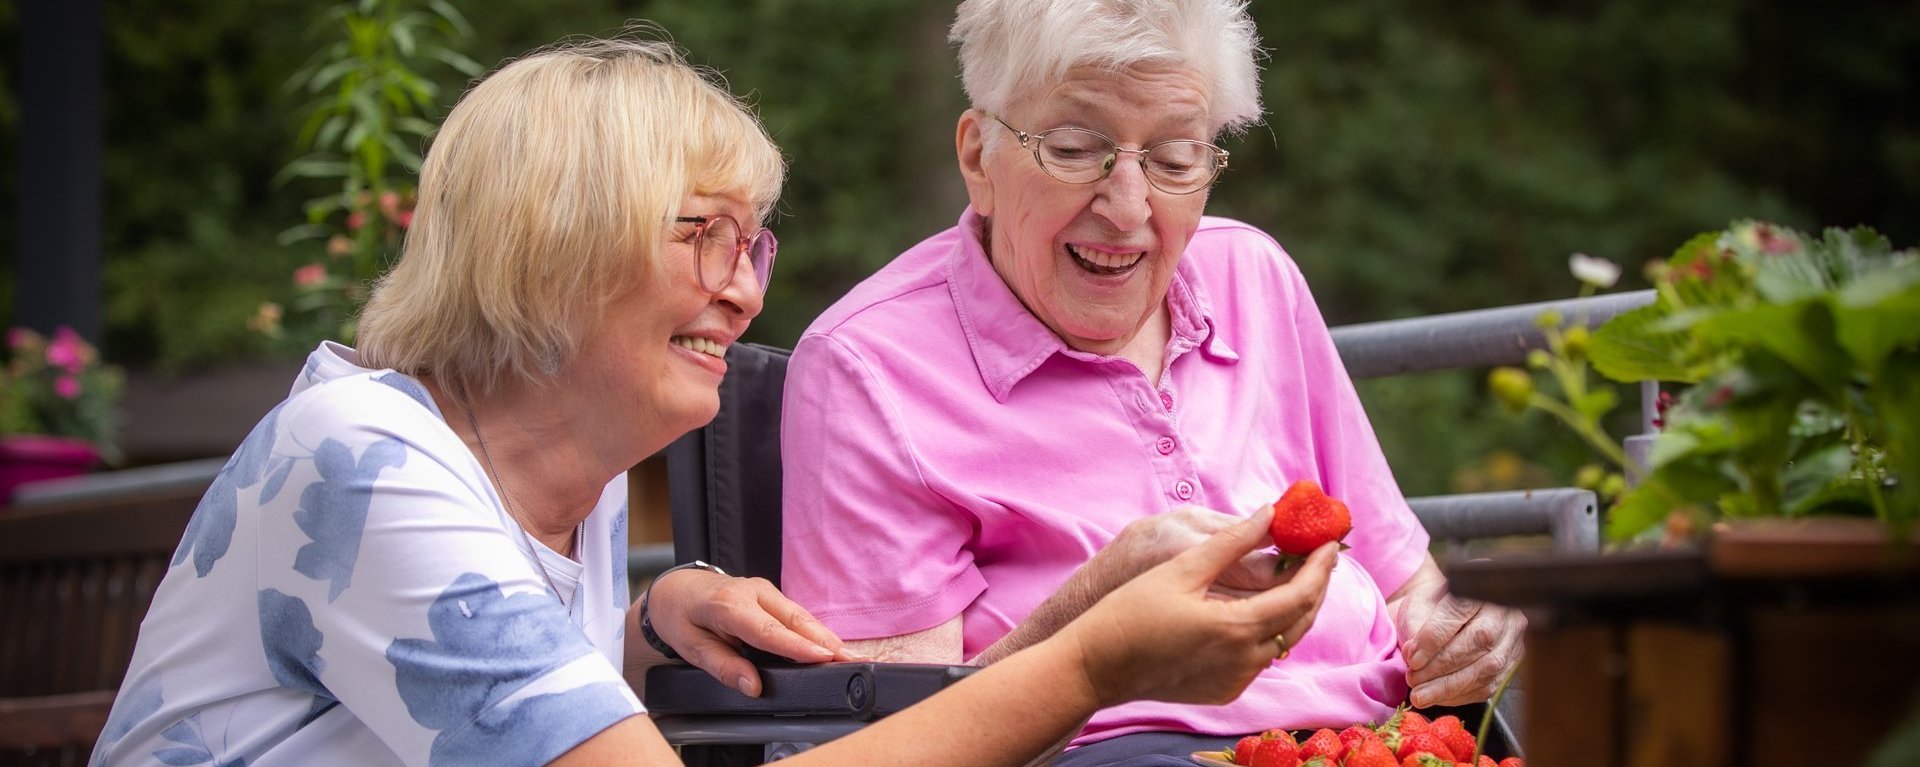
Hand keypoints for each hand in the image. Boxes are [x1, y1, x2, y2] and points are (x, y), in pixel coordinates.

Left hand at [639, 569, 863, 696]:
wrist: (676, 589)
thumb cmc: (680, 617)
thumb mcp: (689, 646)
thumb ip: (722, 665)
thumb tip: (752, 686)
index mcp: (728, 604)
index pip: (768, 630)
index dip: (797, 645)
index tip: (824, 656)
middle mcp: (752, 592)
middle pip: (795, 619)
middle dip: (826, 640)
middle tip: (852, 660)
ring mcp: (765, 590)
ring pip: (801, 615)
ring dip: (826, 637)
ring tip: (851, 657)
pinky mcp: (772, 596)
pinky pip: (797, 615)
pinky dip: (816, 631)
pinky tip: (832, 647)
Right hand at [1063, 506, 1337, 707]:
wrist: (1096, 665)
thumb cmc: (1130, 611)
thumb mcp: (1182, 567)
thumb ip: (1232, 541)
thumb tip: (1270, 515)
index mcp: (1237, 627)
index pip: (1300, 595)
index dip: (1320, 566)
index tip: (1331, 541)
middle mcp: (1245, 661)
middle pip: (1301, 621)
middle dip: (1316, 586)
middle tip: (1320, 554)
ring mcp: (1236, 680)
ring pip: (1284, 641)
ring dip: (1293, 608)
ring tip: (1293, 574)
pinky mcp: (1224, 690)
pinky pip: (1260, 657)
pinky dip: (1269, 630)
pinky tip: (1260, 607)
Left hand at [1388, 557, 1525, 706]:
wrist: (1448, 612)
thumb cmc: (1431, 607)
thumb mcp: (1417, 606)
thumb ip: (1415, 626)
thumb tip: (1416, 655)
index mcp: (1478, 586)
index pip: (1459, 611)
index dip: (1434, 638)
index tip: (1412, 659)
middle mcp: (1504, 610)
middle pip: (1477, 641)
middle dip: (1441, 667)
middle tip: (1413, 680)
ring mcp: (1514, 637)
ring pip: (1487, 667)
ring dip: (1450, 687)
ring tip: (1421, 695)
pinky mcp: (1514, 661)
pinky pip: (1491, 684)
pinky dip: (1462, 695)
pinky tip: (1440, 697)